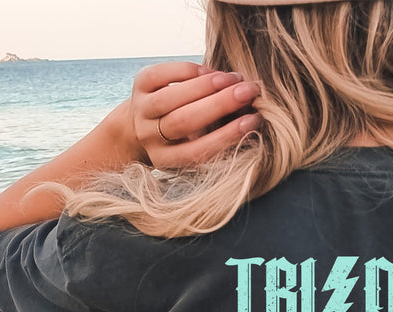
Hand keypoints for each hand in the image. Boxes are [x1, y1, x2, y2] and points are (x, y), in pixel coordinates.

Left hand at [126, 60, 261, 168]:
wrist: (142, 122)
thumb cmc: (182, 136)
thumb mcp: (195, 145)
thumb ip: (217, 135)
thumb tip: (252, 115)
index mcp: (166, 159)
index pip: (198, 151)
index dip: (226, 136)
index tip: (253, 121)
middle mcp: (150, 137)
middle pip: (184, 121)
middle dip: (219, 104)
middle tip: (248, 92)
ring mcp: (141, 110)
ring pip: (172, 97)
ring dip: (206, 85)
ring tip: (233, 79)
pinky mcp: (138, 85)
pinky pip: (162, 74)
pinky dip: (189, 70)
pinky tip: (210, 71)